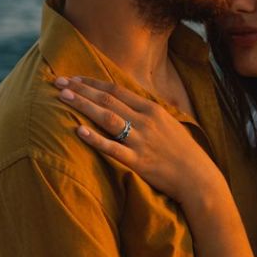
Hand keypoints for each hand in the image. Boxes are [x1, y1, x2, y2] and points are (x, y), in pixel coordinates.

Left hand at [53, 76, 224, 202]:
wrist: (198, 177)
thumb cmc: (182, 151)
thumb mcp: (167, 124)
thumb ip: (146, 113)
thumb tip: (125, 104)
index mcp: (152, 109)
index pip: (116, 90)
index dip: (93, 82)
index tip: (73, 78)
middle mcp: (145, 121)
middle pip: (108, 99)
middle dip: (81, 89)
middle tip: (58, 82)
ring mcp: (141, 141)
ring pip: (107, 118)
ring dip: (84, 105)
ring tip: (63, 97)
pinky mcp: (138, 162)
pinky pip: (113, 148)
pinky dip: (95, 139)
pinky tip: (78, 131)